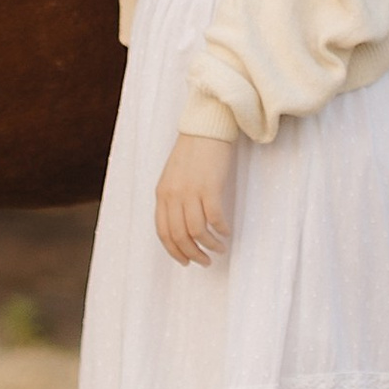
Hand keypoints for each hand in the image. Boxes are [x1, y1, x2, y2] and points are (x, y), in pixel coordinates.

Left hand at [154, 131, 232, 266]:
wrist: (206, 127)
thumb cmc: (193, 151)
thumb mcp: (174, 176)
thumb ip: (173, 199)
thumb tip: (182, 226)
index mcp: (162, 193)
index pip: (163, 232)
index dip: (174, 251)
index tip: (186, 261)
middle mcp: (173, 194)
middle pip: (179, 236)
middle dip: (193, 254)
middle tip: (205, 262)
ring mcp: (190, 191)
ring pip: (197, 231)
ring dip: (209, 245)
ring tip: (220, 248)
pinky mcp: (209, 186)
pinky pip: (214, 218)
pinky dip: (221, 230)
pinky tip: (226, 232)